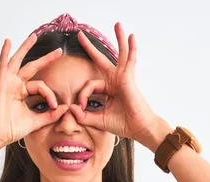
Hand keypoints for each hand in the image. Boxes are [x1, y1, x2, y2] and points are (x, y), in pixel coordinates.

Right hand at [0, 34, 68, 147]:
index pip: (41, 86)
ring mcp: (7, 83)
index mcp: (22, 92)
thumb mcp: (36, 121)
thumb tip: (66, 108)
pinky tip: (8, 42)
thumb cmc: (12, 129)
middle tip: (59, 51)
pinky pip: (2, 66)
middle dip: (46, 59)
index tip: (55, 105)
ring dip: (25, 48)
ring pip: (17, 61)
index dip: (50, 94)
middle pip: (32, 67)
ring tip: (33, 36)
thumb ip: (50, 115)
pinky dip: (4, 53)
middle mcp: (15, 85)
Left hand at [69, 23, 162, 143]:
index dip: (82, 95)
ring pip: (119, 54)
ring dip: (118, 39)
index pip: (89, 85)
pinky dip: (131, 48)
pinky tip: (131, 36)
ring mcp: (123, 77)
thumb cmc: (123, 124)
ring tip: (117, 24)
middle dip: (90, 48)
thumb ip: (83, 115)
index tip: (81, 107)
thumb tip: (70, 108)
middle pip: (101, 60)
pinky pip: (130, 60)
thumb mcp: (97, 120)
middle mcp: (115, 81)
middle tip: (80, 35)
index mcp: (108, 89)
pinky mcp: (128, 77)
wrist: (138, 128)